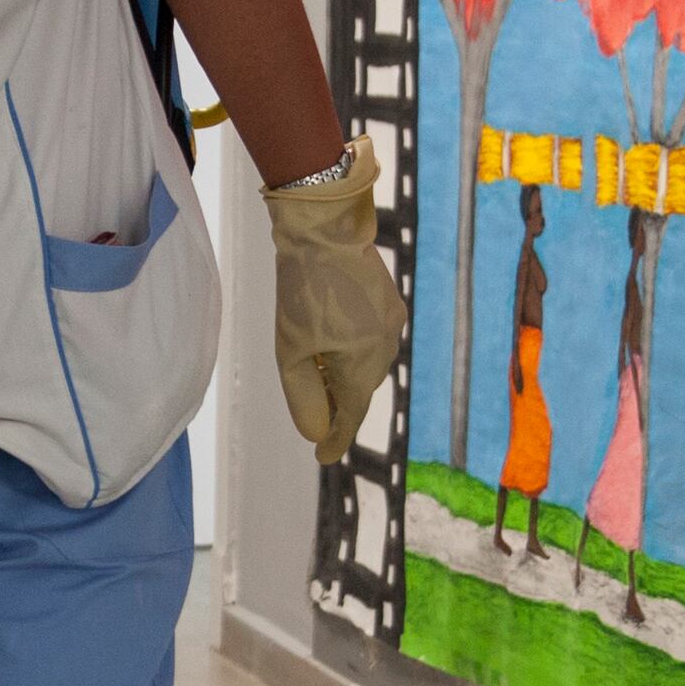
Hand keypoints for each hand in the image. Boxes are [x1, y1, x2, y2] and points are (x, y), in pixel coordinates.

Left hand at [265, 136, 401, 452]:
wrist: (325, 229)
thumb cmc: (303, 291)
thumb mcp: (291, 351)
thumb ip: (305, 396)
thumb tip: (316, 433)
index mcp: (362, 366)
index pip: (349, 417)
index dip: (335, 440)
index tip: (321, 456)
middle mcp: (386, 349)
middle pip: (359, 390)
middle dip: (338, 403)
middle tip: (315, 415)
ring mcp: (392, 325)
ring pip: (368, 364)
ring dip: (345, 373)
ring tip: (319, 369)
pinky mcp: (391, 304)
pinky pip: (373, 340)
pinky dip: (353, 349)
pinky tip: (332, 338)